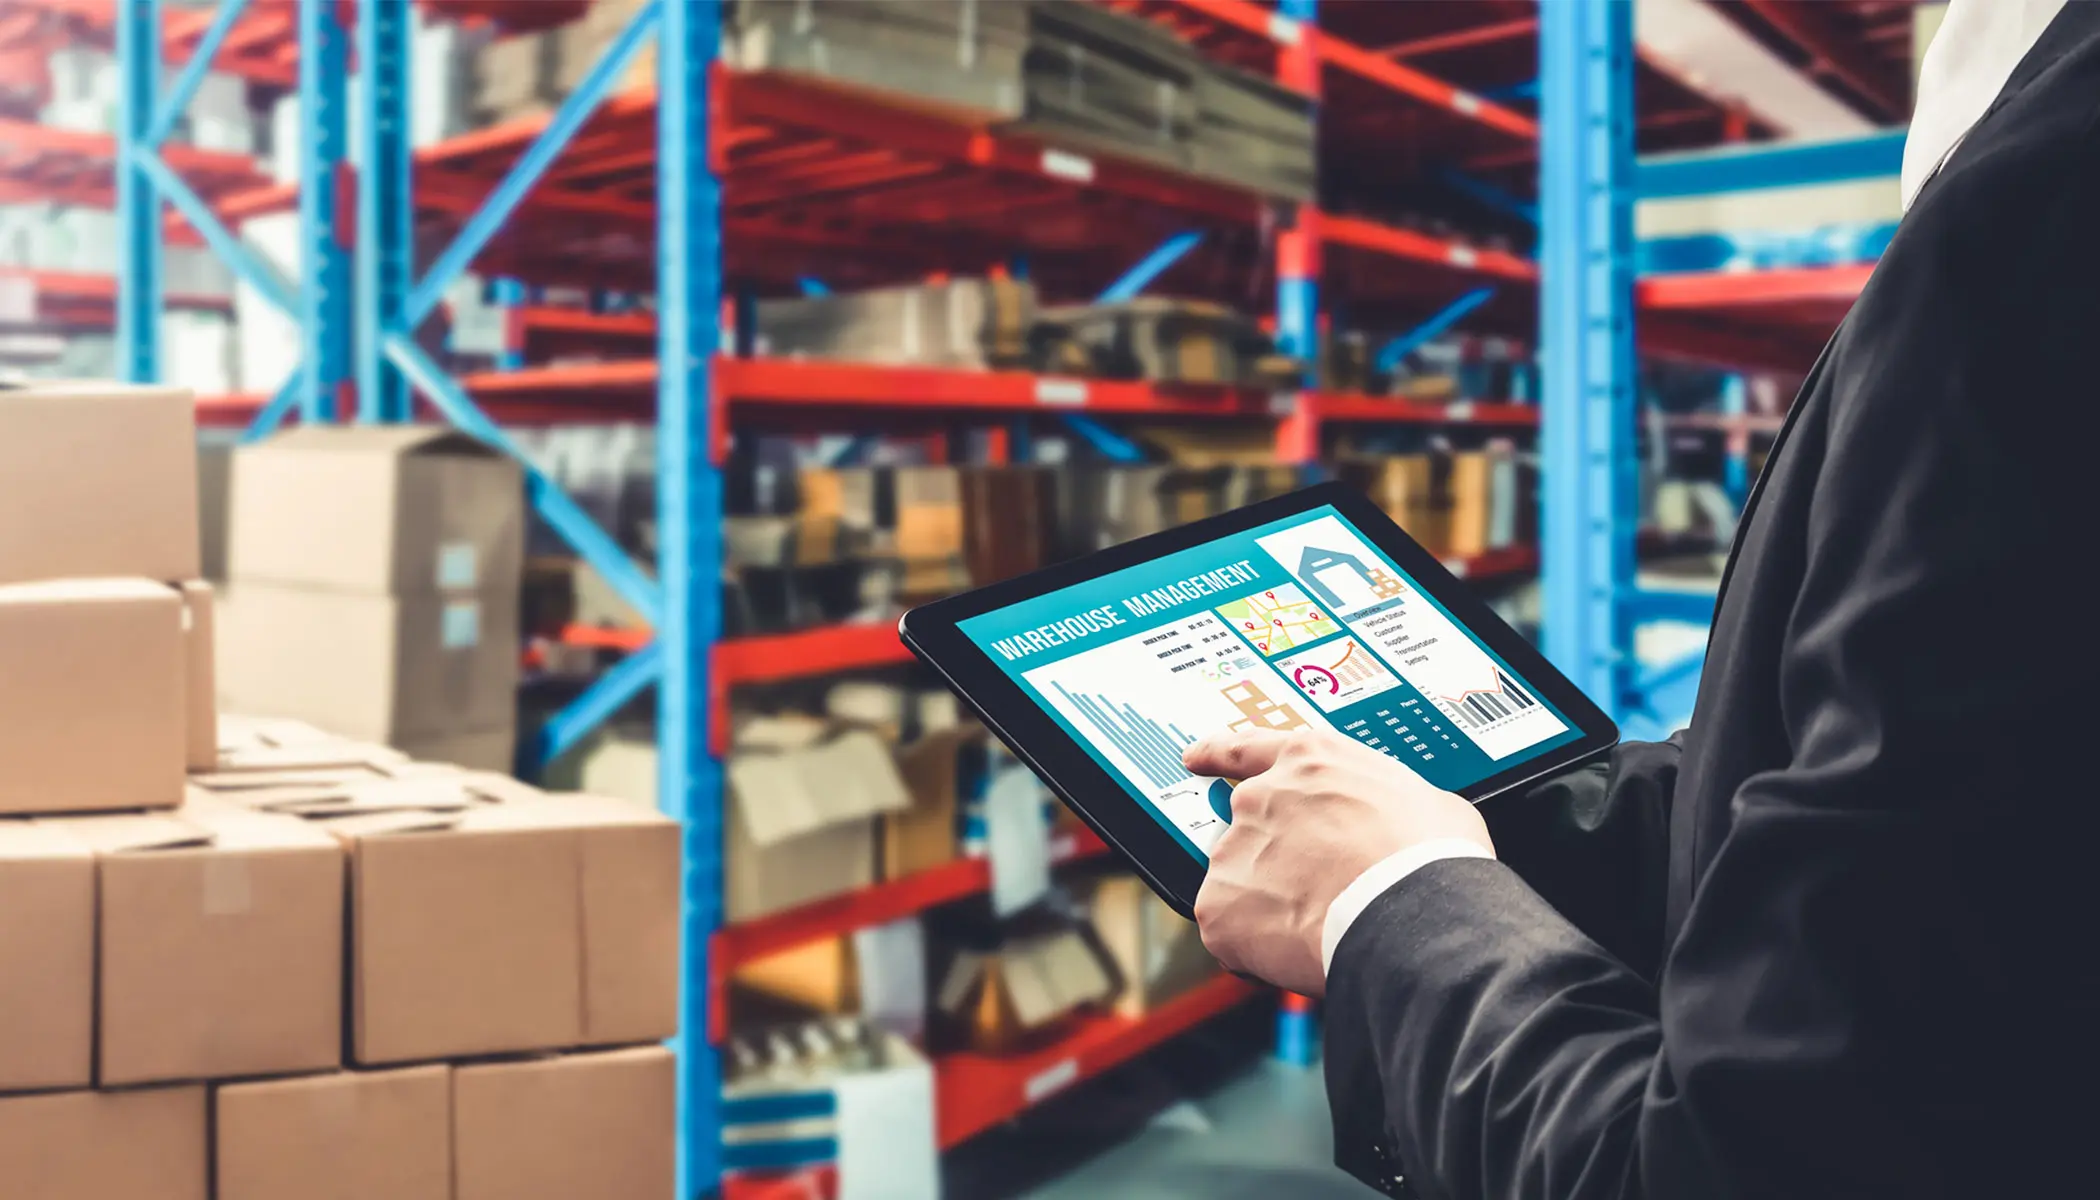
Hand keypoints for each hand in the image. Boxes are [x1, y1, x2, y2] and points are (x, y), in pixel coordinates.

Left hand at [1182, 727, 1492, 997]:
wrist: (1412, 915)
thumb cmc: (1432, 860)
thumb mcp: (1428, 803)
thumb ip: (1388, 803)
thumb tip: (1399, 823)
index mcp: (1311, 760)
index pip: (1247, 748)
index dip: (1217, 754)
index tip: (1196, 759)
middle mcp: (1262, 796)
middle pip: (1251, 832)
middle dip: (1275, 863)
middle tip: (1320, 894)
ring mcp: (1235, 849)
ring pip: (1242, 886)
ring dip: (1270, 907)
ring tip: (1323, 927)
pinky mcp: (1219, 905)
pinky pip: (1230, 933)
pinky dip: (1255, 950)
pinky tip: (1298, 953)